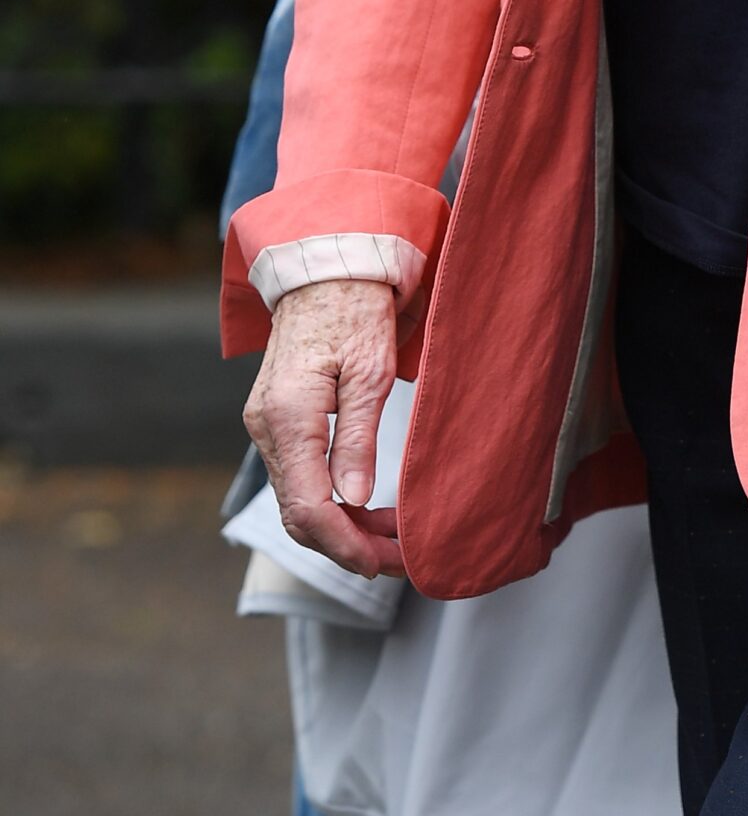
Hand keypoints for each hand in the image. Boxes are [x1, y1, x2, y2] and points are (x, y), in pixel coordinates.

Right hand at [243, 277, 404, 577]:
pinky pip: (298, 475)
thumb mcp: (370, 371)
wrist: (326, 267)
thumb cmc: (355, 308)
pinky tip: (365, 506)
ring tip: (391, 536)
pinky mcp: (277, 420)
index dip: (343, 544)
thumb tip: (353, 501)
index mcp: (289, 415)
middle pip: (298, 512)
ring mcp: (267, 424)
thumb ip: (358, 439)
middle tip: (397, 558)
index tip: (379, 563)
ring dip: (342, 524)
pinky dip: (330, 499)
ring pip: (298, 498)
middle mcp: (267, 426)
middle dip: (347, 544)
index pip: (307, 506)